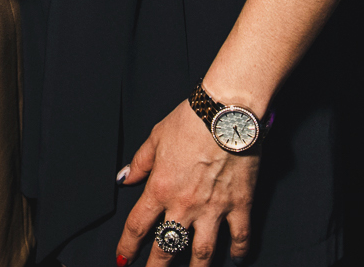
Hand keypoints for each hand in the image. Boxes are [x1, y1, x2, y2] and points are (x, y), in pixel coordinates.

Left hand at [115, 99, 259, 266]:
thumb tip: (124, 179)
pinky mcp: (240, 204)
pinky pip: (240, 236)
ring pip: (202, 252)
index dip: (127, 247)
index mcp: (160, 188)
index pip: (137, 226)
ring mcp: (213, 208)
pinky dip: (239, 251)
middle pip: (166, 248)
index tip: (122, 260)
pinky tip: (236, 259)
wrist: (227, 112)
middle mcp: (184, 205)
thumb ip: (140, 162)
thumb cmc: (190, 120)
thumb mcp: (156, 137)